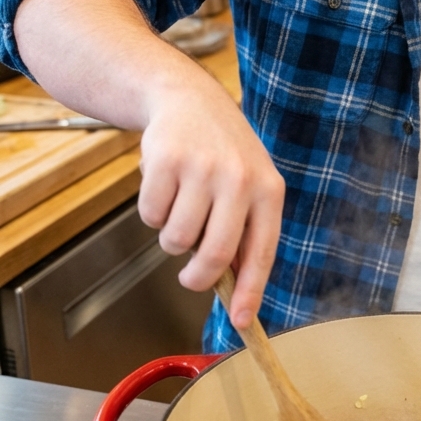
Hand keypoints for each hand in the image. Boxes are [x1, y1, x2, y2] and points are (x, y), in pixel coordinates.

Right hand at [137, 73, 284, 331]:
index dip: (250, 291)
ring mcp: (201, 169)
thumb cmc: (224, 152)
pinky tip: (165, 187)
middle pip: (215, 254)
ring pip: (177, 239)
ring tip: (181, 209)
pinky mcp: (166, 161)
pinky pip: (151, 216)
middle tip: (190, 279)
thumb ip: (247, 230)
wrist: (189, 99)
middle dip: (198, 278)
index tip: (241, 321)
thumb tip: (236, 289)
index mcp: (268, 190)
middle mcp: (239, 179)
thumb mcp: (250, 183)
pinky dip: (152, 213)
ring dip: (172, 238)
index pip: (262, 252)